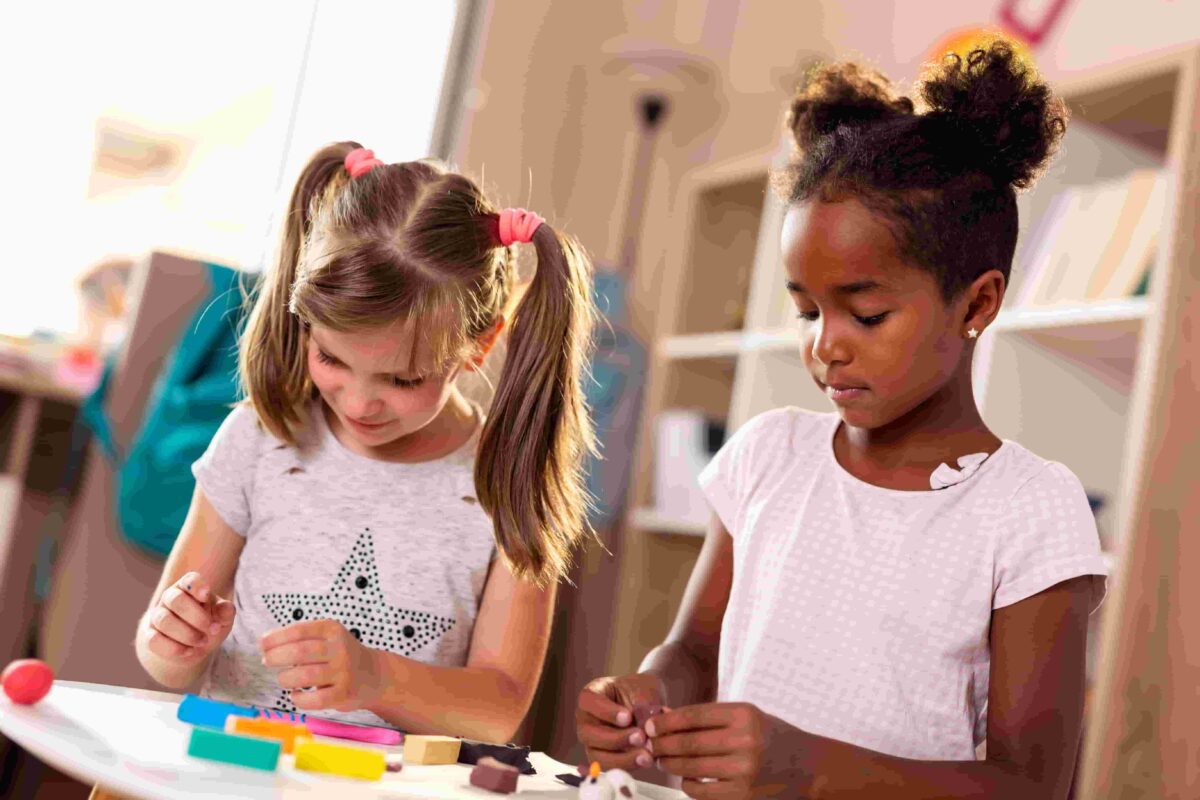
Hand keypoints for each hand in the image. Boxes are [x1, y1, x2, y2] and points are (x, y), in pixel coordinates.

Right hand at [143, 572, 235, 664]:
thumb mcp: (222, 618)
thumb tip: (227, 608)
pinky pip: (154, 640)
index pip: (189, 579)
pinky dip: (173, 648)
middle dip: (196, 617)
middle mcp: (170, 598)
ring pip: (164, 620)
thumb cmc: (210, 625)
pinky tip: (189, 651)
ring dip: (187, 634)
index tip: (206, 596)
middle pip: (175, 599)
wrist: (193, 646)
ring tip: (203, 642)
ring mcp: (157, 616)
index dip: (196, 586)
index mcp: (189, 587)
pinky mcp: (149, 635)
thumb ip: (225, 612)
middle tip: (212, 629)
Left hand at [259, 619, 382, 712]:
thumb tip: (266, 644)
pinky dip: (298, 698)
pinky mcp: (343, 694)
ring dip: (285, 678)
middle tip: (266, 661)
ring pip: (304, 676)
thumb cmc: (341, 655)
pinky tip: (295, 695)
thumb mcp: (328, 637)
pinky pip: (314, 699)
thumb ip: (301, 638)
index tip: (262, 644)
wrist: (373, 675)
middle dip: (276, 657)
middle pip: (300, 652)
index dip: (276, 638)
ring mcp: (343, 672)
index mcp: (332, 630)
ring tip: (283, 678)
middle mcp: (340, 649)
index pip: (299, 631)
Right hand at [576, 673, 666, 771]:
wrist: (644, 704)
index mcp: (591, 695)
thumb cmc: (639, 692)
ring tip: (646, 755)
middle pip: (588, 733)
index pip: (589, 702)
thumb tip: (645, 725)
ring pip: (596, 755)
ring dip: (622, 758)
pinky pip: (608, 768)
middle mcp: (585, 719)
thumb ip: (643, 705)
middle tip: (640, 737)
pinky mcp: (601, 757)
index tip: (628, 717)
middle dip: (616, 739)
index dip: (607, 712)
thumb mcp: (643, 689)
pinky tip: (644, 760)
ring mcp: (591, 741)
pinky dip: (627, 766)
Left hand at [648, 703, 802, 799]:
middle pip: (688, 743)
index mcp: (744, 715)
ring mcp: (745, 771)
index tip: (650, 725)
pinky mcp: (743, 795)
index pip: (694, 716)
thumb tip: (664, 716)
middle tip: (649, 744)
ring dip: (670, 764)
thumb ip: (708, 717)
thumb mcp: (745, 716)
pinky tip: (686, 777)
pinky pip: (701, 791)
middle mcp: (745, 741)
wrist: (806, 765)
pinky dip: (687, 783)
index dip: (666, 721)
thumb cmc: (768, 735)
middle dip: (662, 744)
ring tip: (662, 759)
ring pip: (691, 768)